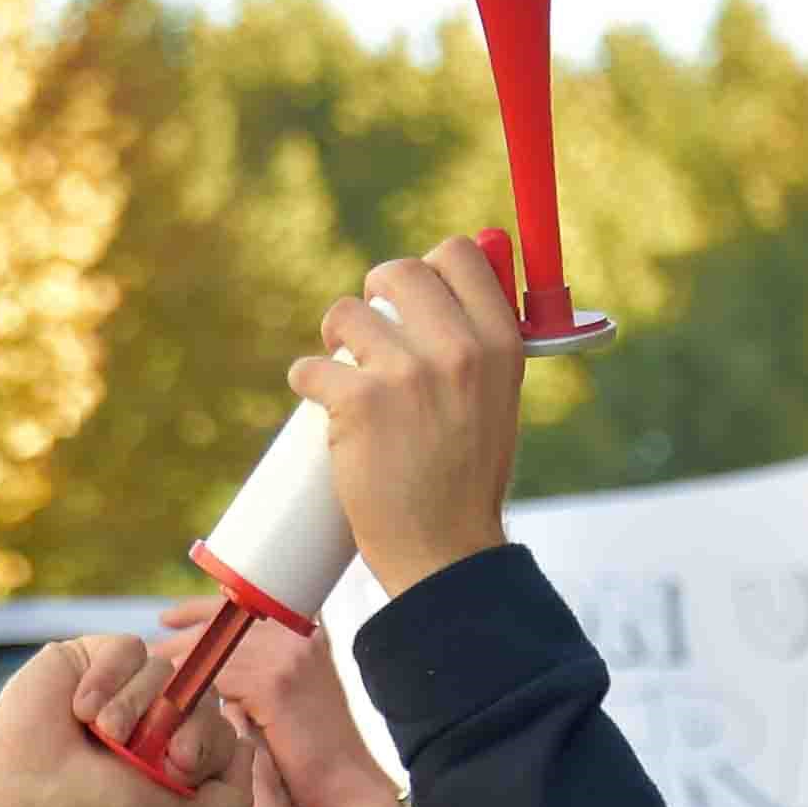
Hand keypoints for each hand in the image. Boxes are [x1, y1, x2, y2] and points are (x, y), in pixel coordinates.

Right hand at [0, 634, 248, 806]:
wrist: (26, 796)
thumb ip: (233, 797)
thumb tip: (249, 745)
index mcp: (173, 752)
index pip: (221, 723)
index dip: (207, 740)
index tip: (174, 767)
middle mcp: (152, 717)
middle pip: (202, 692)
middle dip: (178, 722)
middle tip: (140, 751)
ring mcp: (123, 686)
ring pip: (165, 669)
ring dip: (132, 708)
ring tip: (99, 734)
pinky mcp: (91, 658)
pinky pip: (128, 647)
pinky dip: (106, 681)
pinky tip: (78, 710)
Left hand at [156, 596, 403, 806]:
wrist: (346, 784)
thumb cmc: (314, 753)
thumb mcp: (283, 699)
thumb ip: (253, 675)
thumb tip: (206, 667)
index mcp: (305, 631)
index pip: (243, 603)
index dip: (200, 610)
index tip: (168, 619)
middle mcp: (300, 633)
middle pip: (224, 621)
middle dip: (182, 638)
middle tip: (148, 651)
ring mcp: (291, 653)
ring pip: (216, 650)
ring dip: (179, 665)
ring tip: (152, 678)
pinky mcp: (276, 682)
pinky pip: (219, 676)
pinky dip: (193, 690)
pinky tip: (173, 703)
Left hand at [291, 237, 524, 596]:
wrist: (444, 552)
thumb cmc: (467, 482)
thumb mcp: (499, 402)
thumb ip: (478, 347)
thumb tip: (447, 290)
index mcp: (500, 342)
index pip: (459, 254)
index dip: (428, 269)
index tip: (411, 299)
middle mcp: (458, 348)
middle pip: (397, 271)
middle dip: (372, 295)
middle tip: (367, 331)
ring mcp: (407, 372)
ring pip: (345, 315)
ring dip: (336, 341)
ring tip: (344, 375)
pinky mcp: (359, 401)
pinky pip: (310, 366)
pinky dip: (308, 383)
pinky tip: (320, 405)